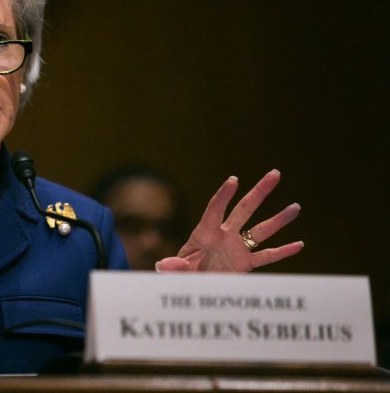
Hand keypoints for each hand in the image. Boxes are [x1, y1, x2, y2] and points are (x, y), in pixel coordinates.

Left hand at [154, 170, 302, 272]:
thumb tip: (163, 265)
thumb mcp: (173, 272)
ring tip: (295, 207)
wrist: (190, 289)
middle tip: (275, 174)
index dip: (223, 196)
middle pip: (244, 209)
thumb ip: (172, 268)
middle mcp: (223, 236)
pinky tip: (298, 244)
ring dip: (278, 220)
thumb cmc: (179, 276)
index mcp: (204, 234)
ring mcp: (236, 249)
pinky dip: (282, 252)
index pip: (214, 210)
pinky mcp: (245, 264)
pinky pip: (266, 256)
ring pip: (261, 231)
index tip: (233, 180)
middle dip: (259, 192)